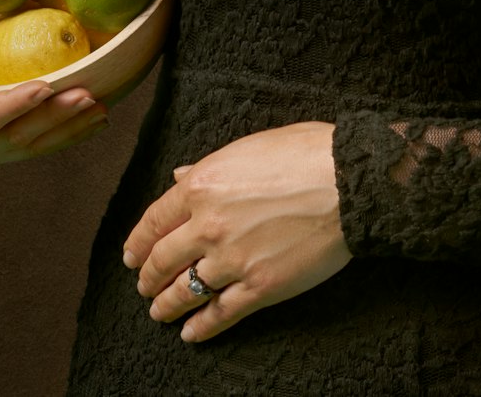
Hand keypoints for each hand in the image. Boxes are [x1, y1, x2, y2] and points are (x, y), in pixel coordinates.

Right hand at [0, 50, 109, 171]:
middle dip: (54, 117)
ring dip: (69, 128)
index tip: (43, 85)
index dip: (13, 106)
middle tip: (88, 94)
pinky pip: (38, 148)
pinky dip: (68, 136)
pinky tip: (95, 121)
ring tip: (100, 107)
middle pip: (16, 137)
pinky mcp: (1, 154)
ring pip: (33, 146)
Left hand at [122, 121, 351, 342]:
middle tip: (143, 285)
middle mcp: (208, 225)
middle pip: (163, 259)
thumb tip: (181, 175)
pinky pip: (220, 313)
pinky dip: (201, 327)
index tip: (132, 255)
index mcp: (203, 185)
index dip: (139, 241)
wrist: (348, 181)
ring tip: (159, 313)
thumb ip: (210, 166)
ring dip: (166, 305)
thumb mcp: (249, 147)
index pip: (155, 219)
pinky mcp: (260, 287)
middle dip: (148, 276)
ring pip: (185, 291)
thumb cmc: (305, 153)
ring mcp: (232, 259)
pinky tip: (191, 333)